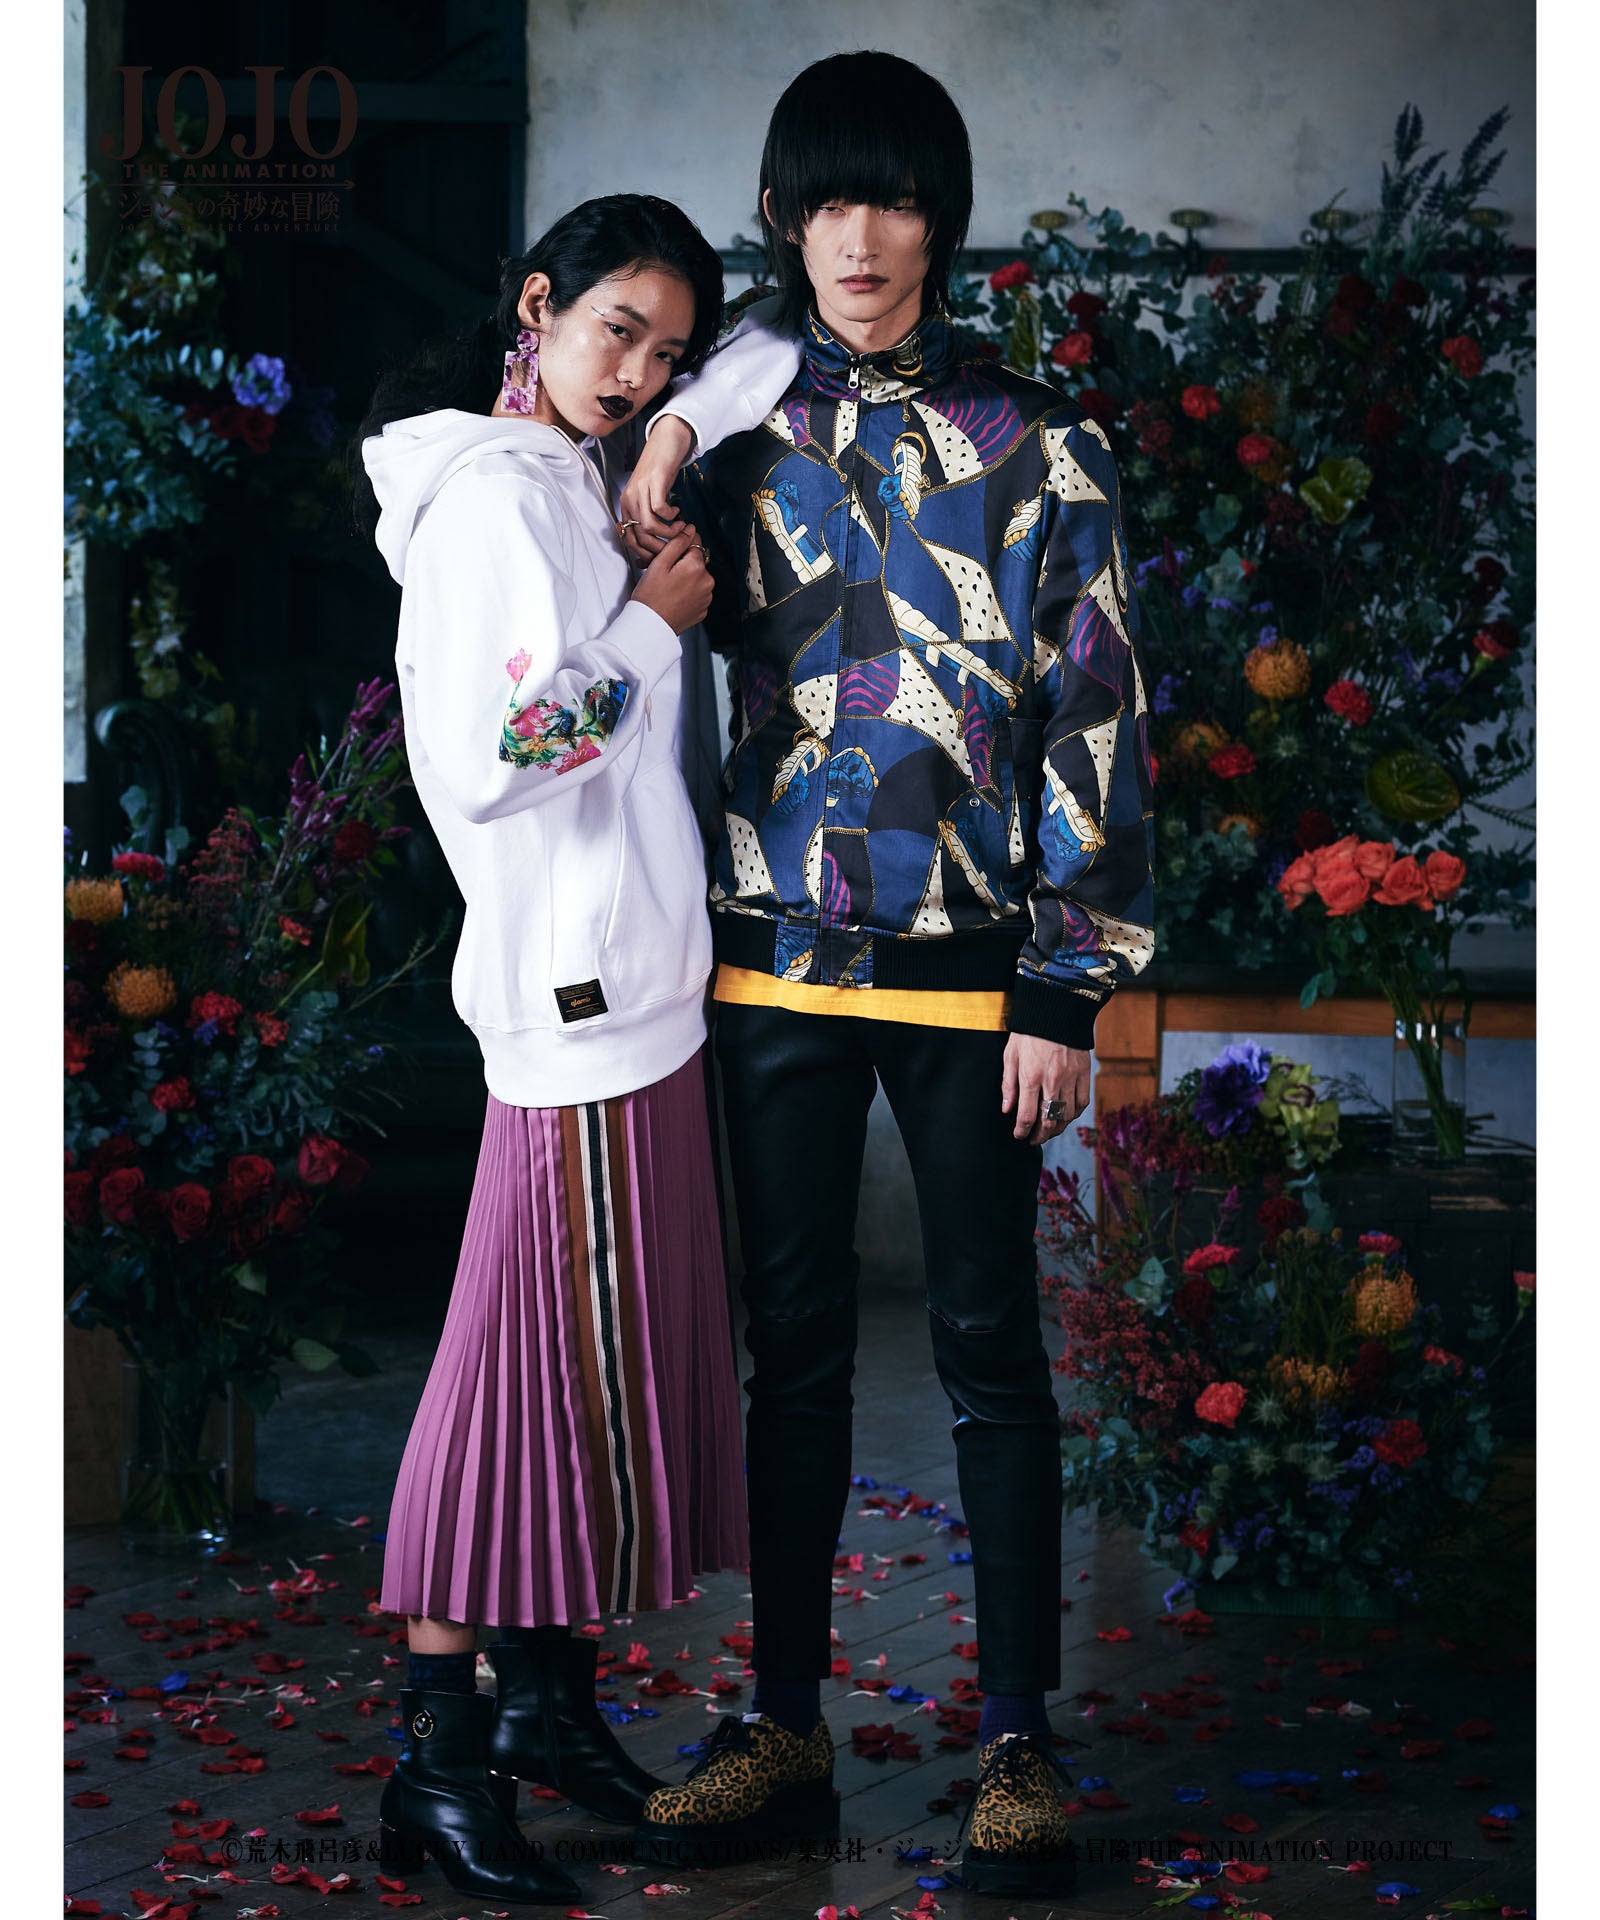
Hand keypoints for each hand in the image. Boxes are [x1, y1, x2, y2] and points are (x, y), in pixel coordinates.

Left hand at [619, 416, 694, 563]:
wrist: (665, 441)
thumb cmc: (659, 470)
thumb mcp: (649, 496)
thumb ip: (648, 515)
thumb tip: (654, 542)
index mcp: (626, 505)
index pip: (630, 540)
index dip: (646, 552)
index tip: (662, 555)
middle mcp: (630, 499)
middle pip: (640, 537)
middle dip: (660, 547)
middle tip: (675, 545)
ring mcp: (640, 490)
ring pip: (649, 526)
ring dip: (668, 533)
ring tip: (680, 527)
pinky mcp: (654, 482)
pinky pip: (659, 509)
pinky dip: (671, 516)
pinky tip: (677, 511)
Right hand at [631, 521, 712, 634]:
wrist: (650, 625)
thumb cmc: (650, 596)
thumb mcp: (659, 564)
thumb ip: (677, 543)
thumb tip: (690, 529)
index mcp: (696, 568)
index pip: (695, 543)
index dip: (681, 545)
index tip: (671, 552)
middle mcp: (706, 582)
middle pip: (697, 562)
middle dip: (683, 563)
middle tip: (664, 572)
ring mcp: (706, 597)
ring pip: (698, 578)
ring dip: (687, 577)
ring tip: (668, 586)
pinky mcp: (703, 610)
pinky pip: (698, 593)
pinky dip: (688, 592)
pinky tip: (674, 596)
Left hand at [1001, 1033, 1090, 1145]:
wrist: (1056, 1008)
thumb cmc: (1029, 1031)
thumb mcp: (1010, 1054)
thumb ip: (1008, 1084)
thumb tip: (1007, 1109)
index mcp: (1031, 1076)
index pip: (1027, 1115)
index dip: (1022, 1131)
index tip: (1019, 1135)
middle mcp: (1052, 1080)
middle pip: (1049, 1121)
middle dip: (1040, 1136)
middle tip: (1034, 1139)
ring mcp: (1071, 1077)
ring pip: (1067, 1115)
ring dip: (1058, 1128)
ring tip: (1049, 1131)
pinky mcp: (1084, 1072)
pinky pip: (1083, 1102)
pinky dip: (1075, 1113)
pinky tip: (1067, 1115)